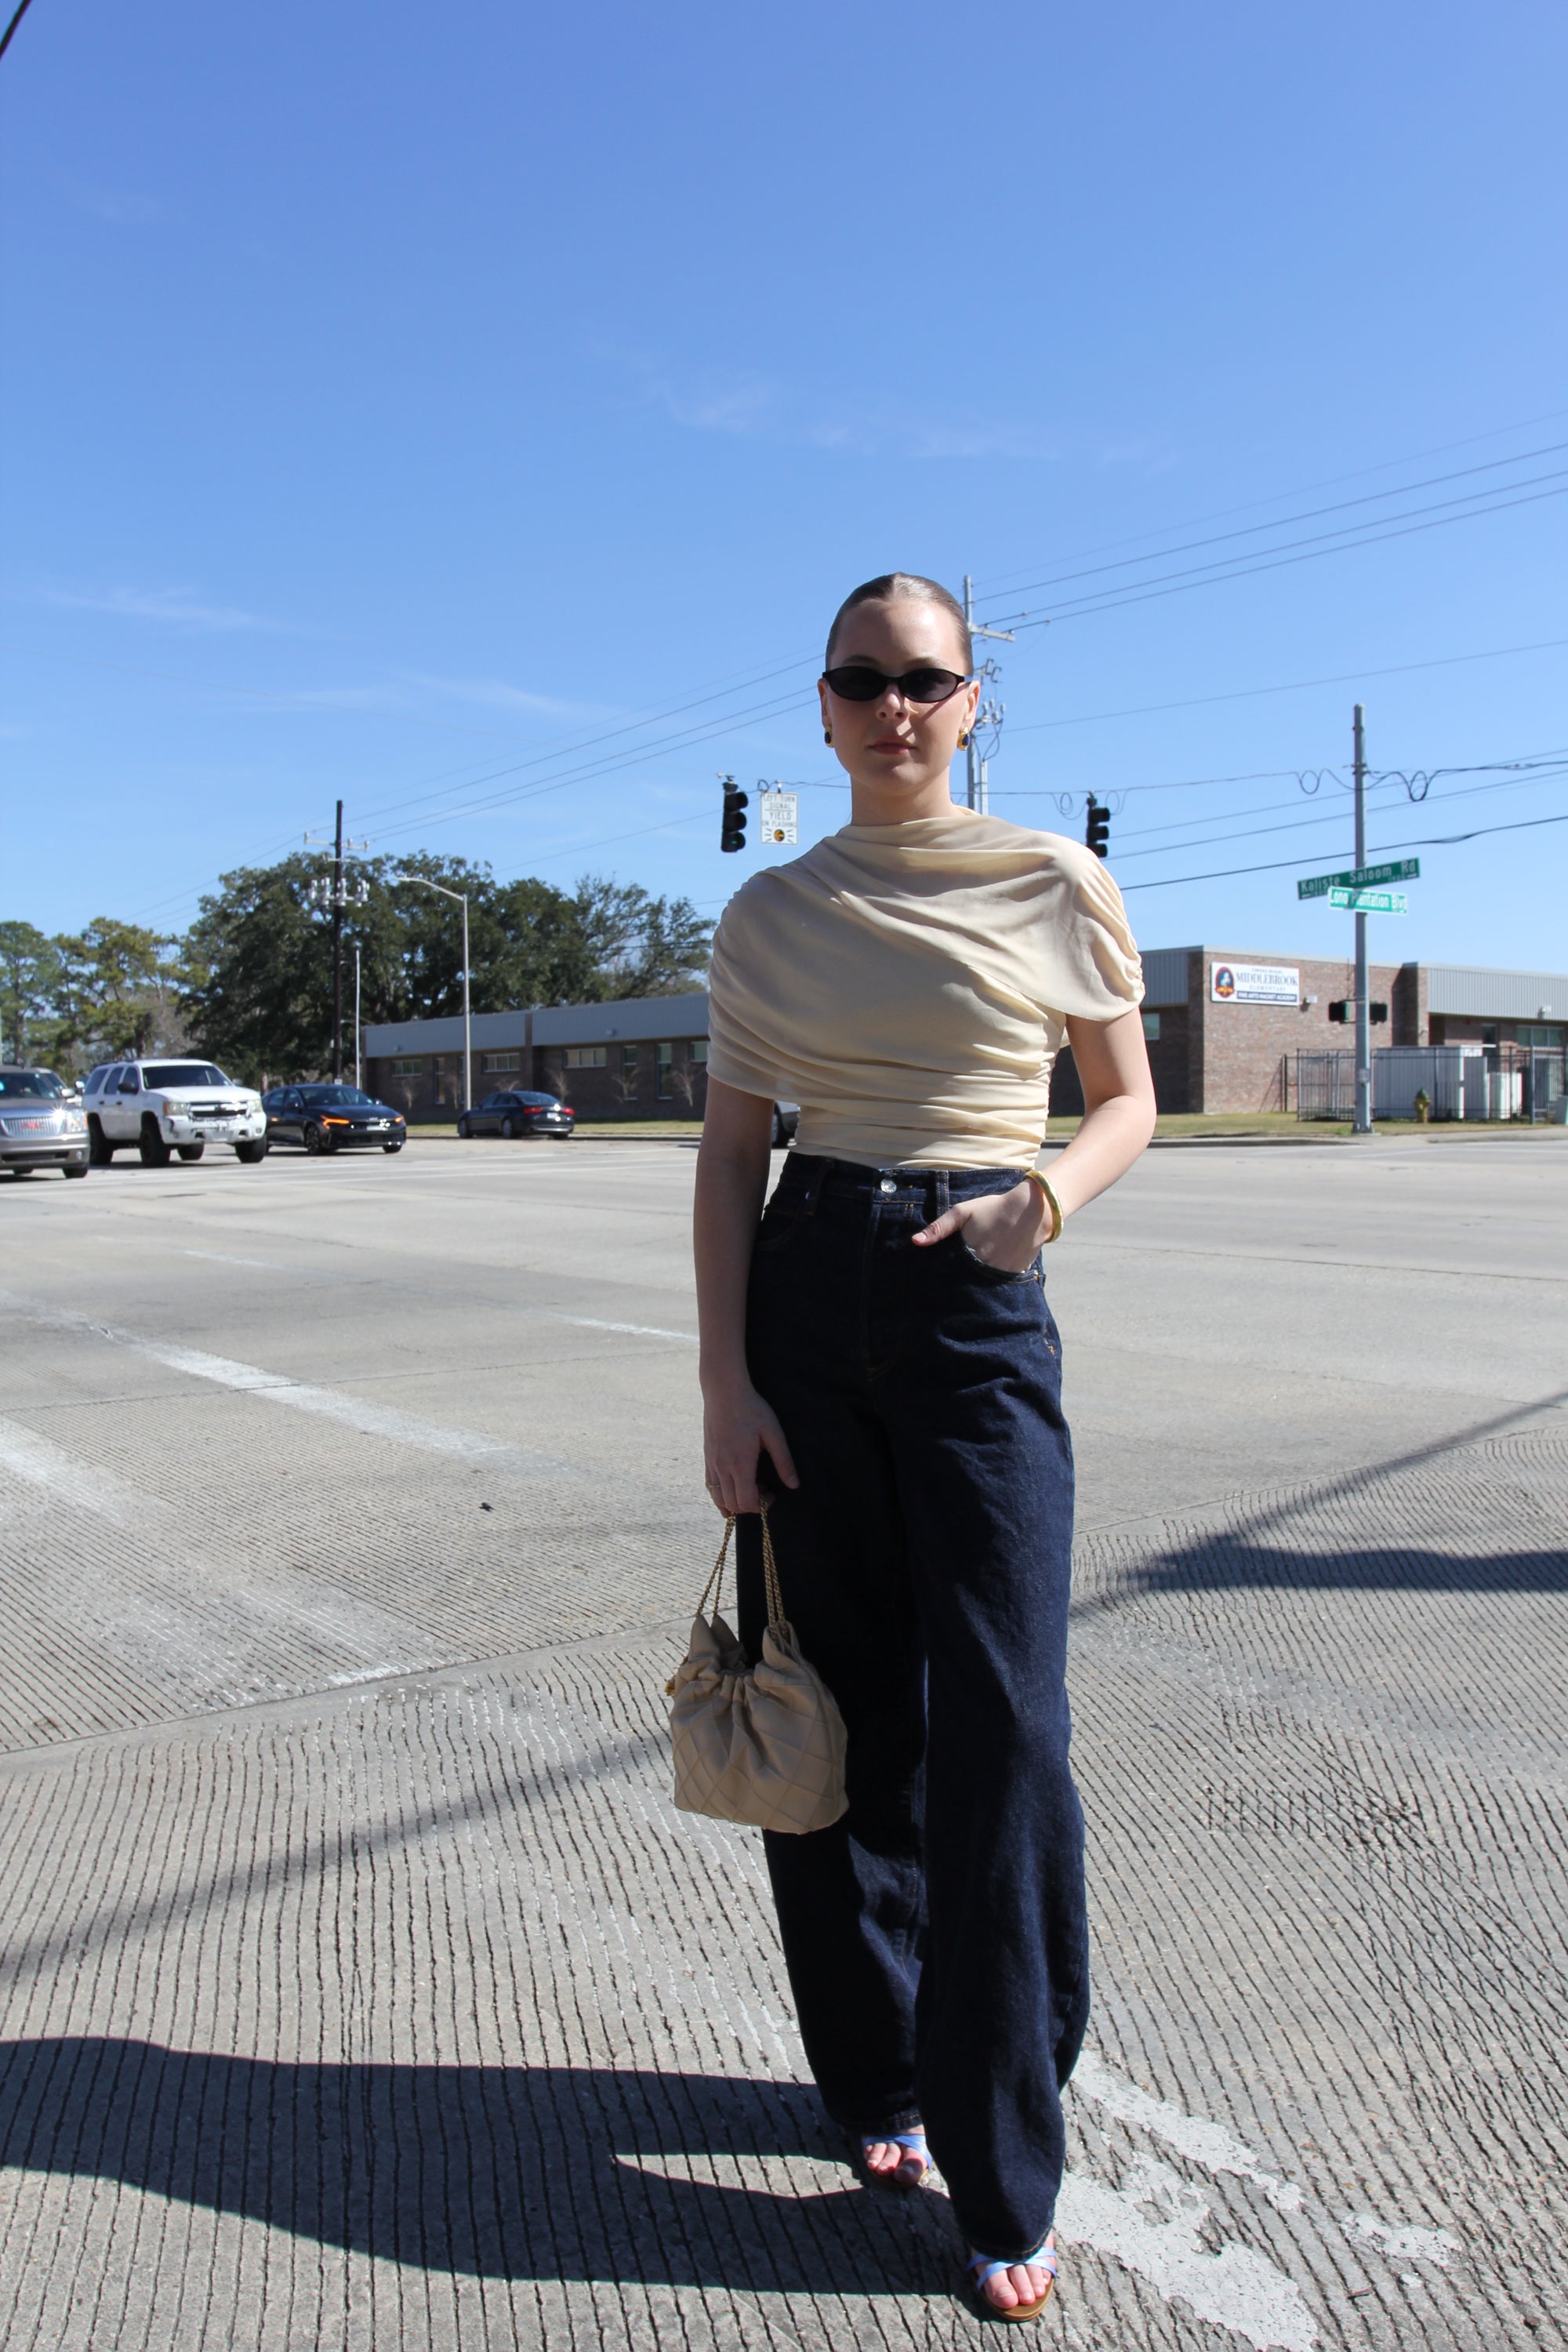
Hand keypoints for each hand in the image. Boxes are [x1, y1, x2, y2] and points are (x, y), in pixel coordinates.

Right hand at [702, 1378, 799, 1515]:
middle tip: (764, 1489)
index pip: (747, 1502)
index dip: (762, 1506)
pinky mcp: (707, 1457)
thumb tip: (794, 1485)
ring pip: (719, 1498)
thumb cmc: (752, 1408)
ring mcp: (712, 1463)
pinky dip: (720, 1496)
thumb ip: (783, 1461)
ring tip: (749, 1489)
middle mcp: (722, 1467)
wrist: (723, 1391)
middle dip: (751, 1505)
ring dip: (735, 1502)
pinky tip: (731, 1491)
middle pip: (733, 1504)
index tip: (772, 1493)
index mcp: (740, 1463)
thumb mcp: (773, 1432)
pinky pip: (709, 1487)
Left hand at [911, 1178, 1047, 1272]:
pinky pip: (1001, 1285)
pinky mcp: (1015, 1274)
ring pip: (984, 1286)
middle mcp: (987, 1268)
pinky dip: (994, 1282)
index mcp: (971, 1255)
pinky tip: (989, 1275)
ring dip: (976, 1284)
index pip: (951, 1274)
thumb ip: (939, 1227)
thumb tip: (916, 1241)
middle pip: (967, 1283)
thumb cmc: (993, 1208)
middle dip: (960, 1282)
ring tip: (972, 1279)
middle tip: (953, 1281)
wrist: (1031, 1209)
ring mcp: (1003, 1273)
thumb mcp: (963, 1212)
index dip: (945, 1276)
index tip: (938, 1277)